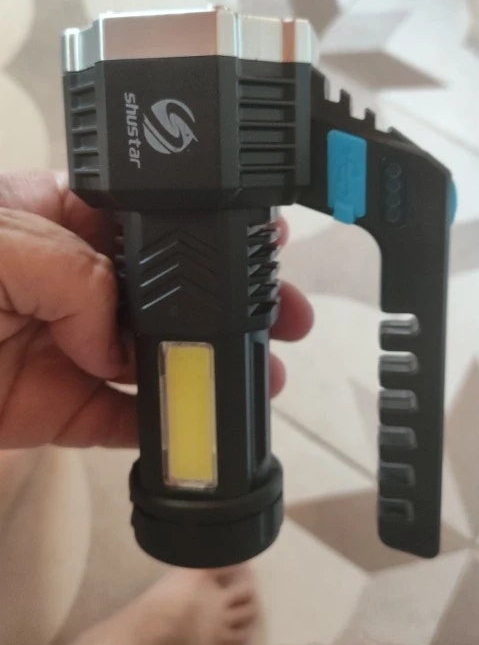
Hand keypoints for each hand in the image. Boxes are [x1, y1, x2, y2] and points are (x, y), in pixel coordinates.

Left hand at [0, 172, 312, 448]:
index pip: (151, 218)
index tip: (263, 236)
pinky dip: (161, 425)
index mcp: (58, 221)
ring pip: (155, 357)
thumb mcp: (3, 238)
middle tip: (284, 313)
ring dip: (211, 364)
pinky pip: (118, 421)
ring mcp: (65, 348)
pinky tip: (201, 419)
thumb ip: (80, 272)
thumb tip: (120, 333)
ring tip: (264, 371)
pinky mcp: (52, 407)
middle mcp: (68, 284)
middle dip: (230, 302)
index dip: (210, 228)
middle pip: (169, 293)